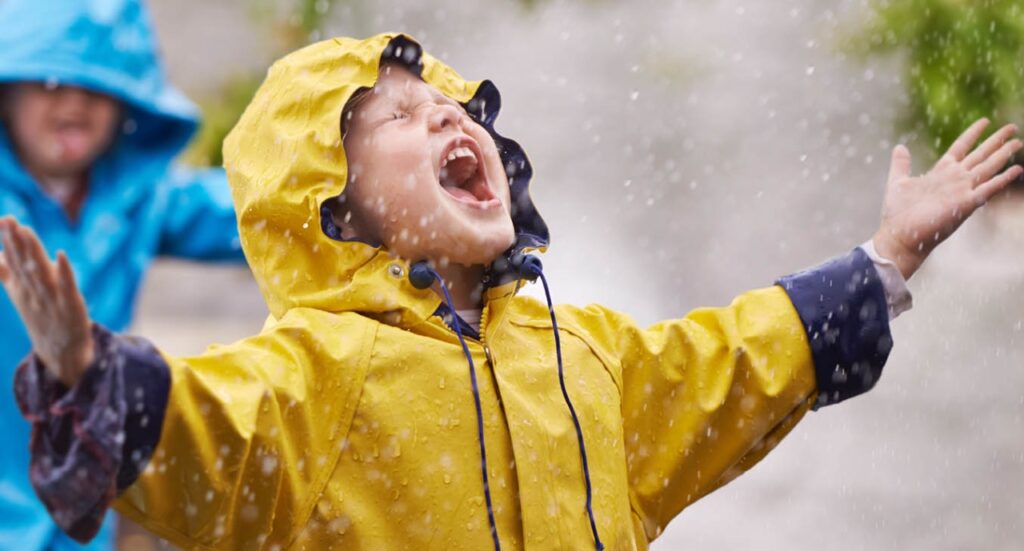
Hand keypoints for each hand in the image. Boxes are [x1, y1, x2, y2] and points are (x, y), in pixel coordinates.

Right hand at [0, 217, 92, 386]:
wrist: (61, 351)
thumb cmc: (41, 317)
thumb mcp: (20, 294)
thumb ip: (7, 274)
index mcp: (22, 287)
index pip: (13, 260)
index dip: (8, 240)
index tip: (4, 219)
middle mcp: (34, 291)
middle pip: (23, 263)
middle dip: (16, 242)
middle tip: (9, 220)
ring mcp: (52, 299)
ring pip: (40, 272)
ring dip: (34, 252)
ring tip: (27, 231)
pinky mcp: (71, 305)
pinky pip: (67, 287)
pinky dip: (64, 272)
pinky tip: (62, 255)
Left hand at [873, 119, 1022, 279]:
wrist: (899, 236)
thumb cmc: (898, 213)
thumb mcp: (898, 181)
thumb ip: (901, 164)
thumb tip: (900, 147)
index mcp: (941, 172)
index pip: (961, 147)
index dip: (972, 134)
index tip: (985, 121)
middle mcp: (954, 179)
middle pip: (980, 155)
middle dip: (996, 141)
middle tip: (1013, 127)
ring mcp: (961, 191)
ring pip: (987, 168)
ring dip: (1003, 155)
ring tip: (1018, 141)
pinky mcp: (964, 204)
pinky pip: (987, 189)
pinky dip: (1002, 180)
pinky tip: (1017, 170)